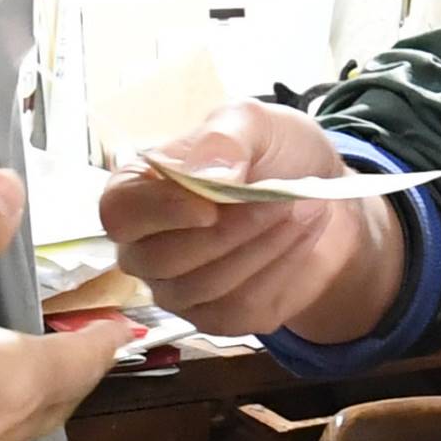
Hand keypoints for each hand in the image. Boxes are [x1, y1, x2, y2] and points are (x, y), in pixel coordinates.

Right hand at [0, 171, 130, 440]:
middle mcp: (13, 433)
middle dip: (70, 368)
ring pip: (18, 430)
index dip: (107, 334)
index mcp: (23, 380)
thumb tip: (11, 186)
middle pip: (61, 396)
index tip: (123, 325)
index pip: (89, 355)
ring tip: (8, 375)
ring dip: (23, 401)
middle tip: (72, 346)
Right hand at [97, 100, 402, 340]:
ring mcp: (178, 289)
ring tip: (305, 209)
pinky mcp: (217, 318)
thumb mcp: (255, 123)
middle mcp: (145, 247)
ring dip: (264, 247)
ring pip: (206, 286)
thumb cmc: (273, 154)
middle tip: (285, 200)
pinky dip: (281, 270)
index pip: (119, 212)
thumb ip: (225, 138)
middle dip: (232, 230)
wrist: (320, 196)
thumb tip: (207, 175)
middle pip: (163, 260)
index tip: (209, 207)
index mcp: (137, 191)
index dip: (159, 212)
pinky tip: (301, 238)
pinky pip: (241, 308)